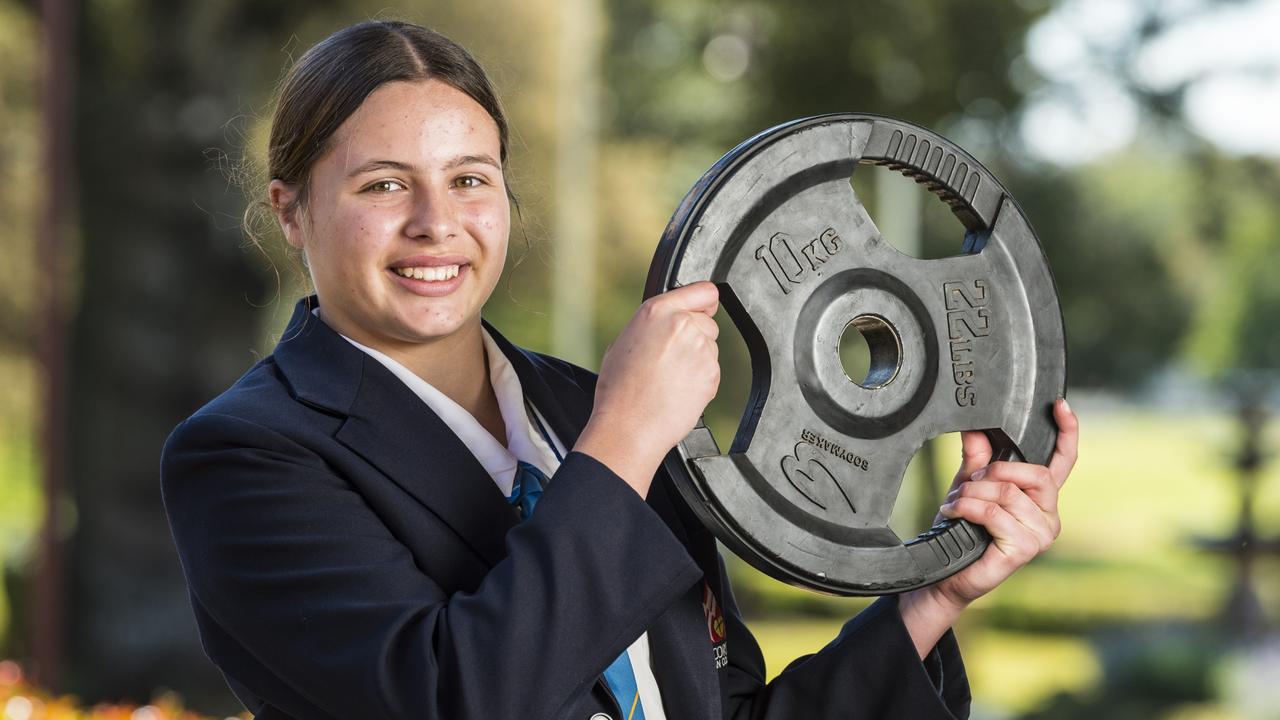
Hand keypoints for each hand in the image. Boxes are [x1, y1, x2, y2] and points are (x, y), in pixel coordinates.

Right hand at [574, 281, 720, 496]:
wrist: (628, 427)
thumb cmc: (619, 392)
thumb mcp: (622, 343)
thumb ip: (652, 327)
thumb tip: (665, 326)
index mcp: (657, 311)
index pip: (703, 290)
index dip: (704, 302)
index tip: (704, 309)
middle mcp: (681, 325)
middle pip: (707, 322)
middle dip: (695, 337)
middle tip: (670, 360)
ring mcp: (700, 349)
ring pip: (710, 348)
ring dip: (697, 360)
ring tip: (670, 379)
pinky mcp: (711, 373)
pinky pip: (712, 371)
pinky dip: (700, 380)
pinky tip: (678, 390)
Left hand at [899, 396, 1077, 656]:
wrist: (946, 572)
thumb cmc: (962, 530)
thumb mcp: (969, 485)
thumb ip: (978, 458)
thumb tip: (975, 426)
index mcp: (1040, 496)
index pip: (1064, 460)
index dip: (1067, 432)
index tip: (1059, 404)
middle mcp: (1049, 514)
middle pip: (1035, 473)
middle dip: (996, 471)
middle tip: (970, 480)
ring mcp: (1040, 534)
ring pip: (1008, 492)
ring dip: (974, 492)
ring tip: (956, 502)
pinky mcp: (1024, 548)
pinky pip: (996, 513)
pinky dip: (969, 508)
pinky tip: (954, 513)